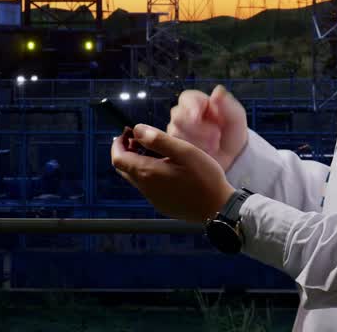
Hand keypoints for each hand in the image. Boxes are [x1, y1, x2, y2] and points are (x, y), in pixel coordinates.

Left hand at [110, 123, 235, 223]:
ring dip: (139, 162)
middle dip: (126, 151)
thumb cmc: (204, 177)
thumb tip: (137, 130)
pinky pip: (148, 187)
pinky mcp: (162, 204)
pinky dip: (149, 173)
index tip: (127, 132)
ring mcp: (153, 198)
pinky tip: (168, 168)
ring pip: (136, 178)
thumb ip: (158, 139)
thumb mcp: (184, 151)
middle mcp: (146, 188)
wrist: (218, 207)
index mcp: (148, 172)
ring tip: (157, 151)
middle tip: (139, 139)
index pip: (118, 158)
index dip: (118, 143)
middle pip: (124, 168)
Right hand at [168, 84, 248, 171]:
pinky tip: (205, 152)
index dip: (192, 107)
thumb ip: (227, 103)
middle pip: (178, 117)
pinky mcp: (175, 146)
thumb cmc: (232, 131)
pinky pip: (176, 147)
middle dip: (198, 128)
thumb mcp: (236, 116)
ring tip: (214, 145)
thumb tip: (216, 91)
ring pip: (176, 132)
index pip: (186, 98)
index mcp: (197, 101)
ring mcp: (176, 130)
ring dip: (198, 141)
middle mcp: (182, 113)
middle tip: (216, 136)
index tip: (198, 117)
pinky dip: (193, 150)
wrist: (231, 156)